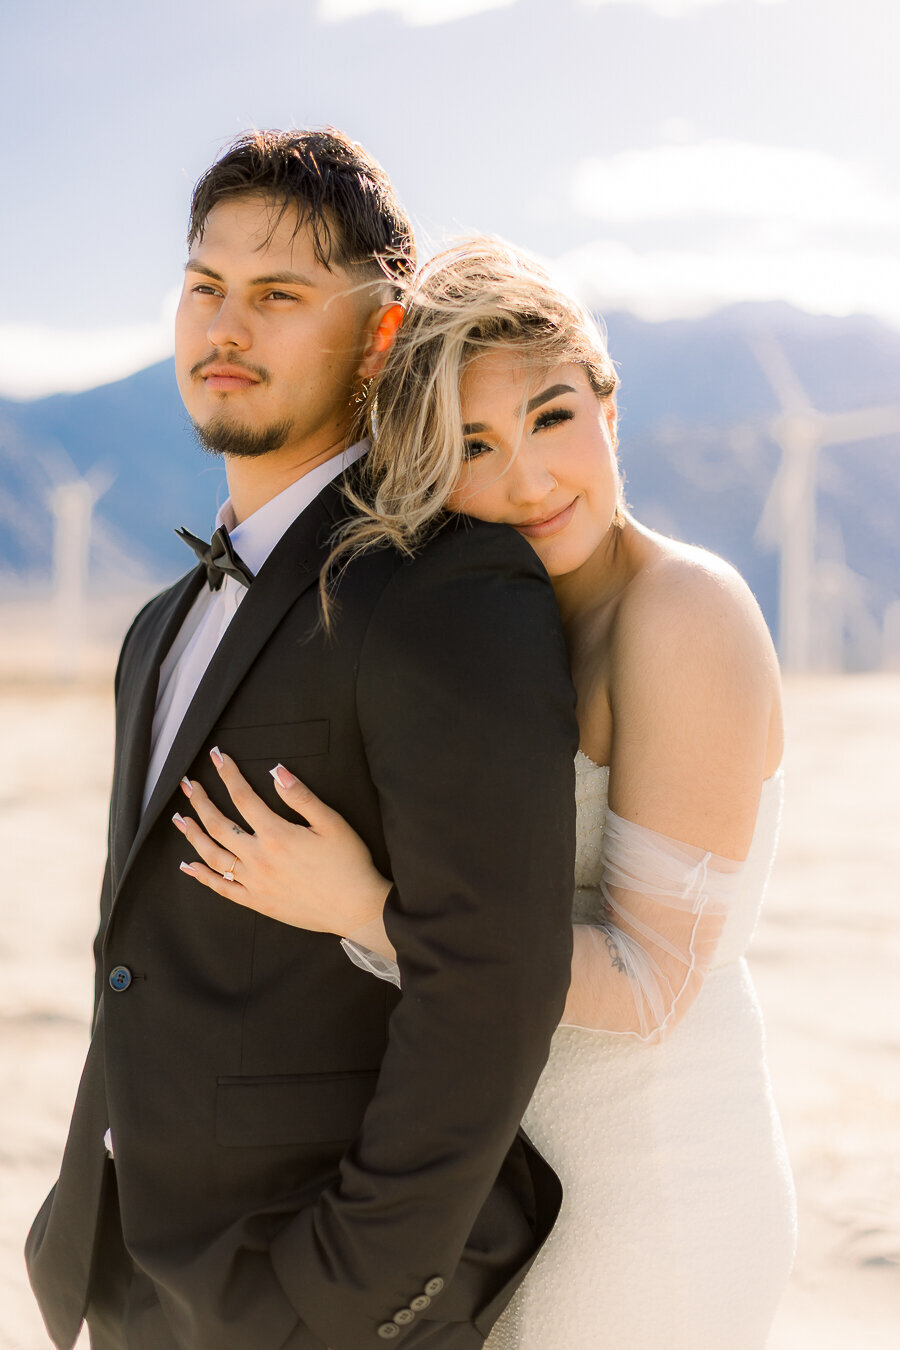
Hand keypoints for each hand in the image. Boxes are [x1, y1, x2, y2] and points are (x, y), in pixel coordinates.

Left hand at [173, 748, 391, 934]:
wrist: (355, 908)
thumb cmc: (348, 863)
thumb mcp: (332, 823)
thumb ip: (301, 797)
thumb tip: (276, 772)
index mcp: (276, 834)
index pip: (243, 797)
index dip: (228, 774)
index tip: (216, 756)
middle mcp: (258, 858)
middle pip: (218, 824)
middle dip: (200, 801)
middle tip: (188, 785)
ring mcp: (254, 882)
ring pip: (212, 855)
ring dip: (193, 835)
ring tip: (181, 818)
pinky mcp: (256, 902)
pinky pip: (221, 888)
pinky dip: (201, 876)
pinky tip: (188, 866)